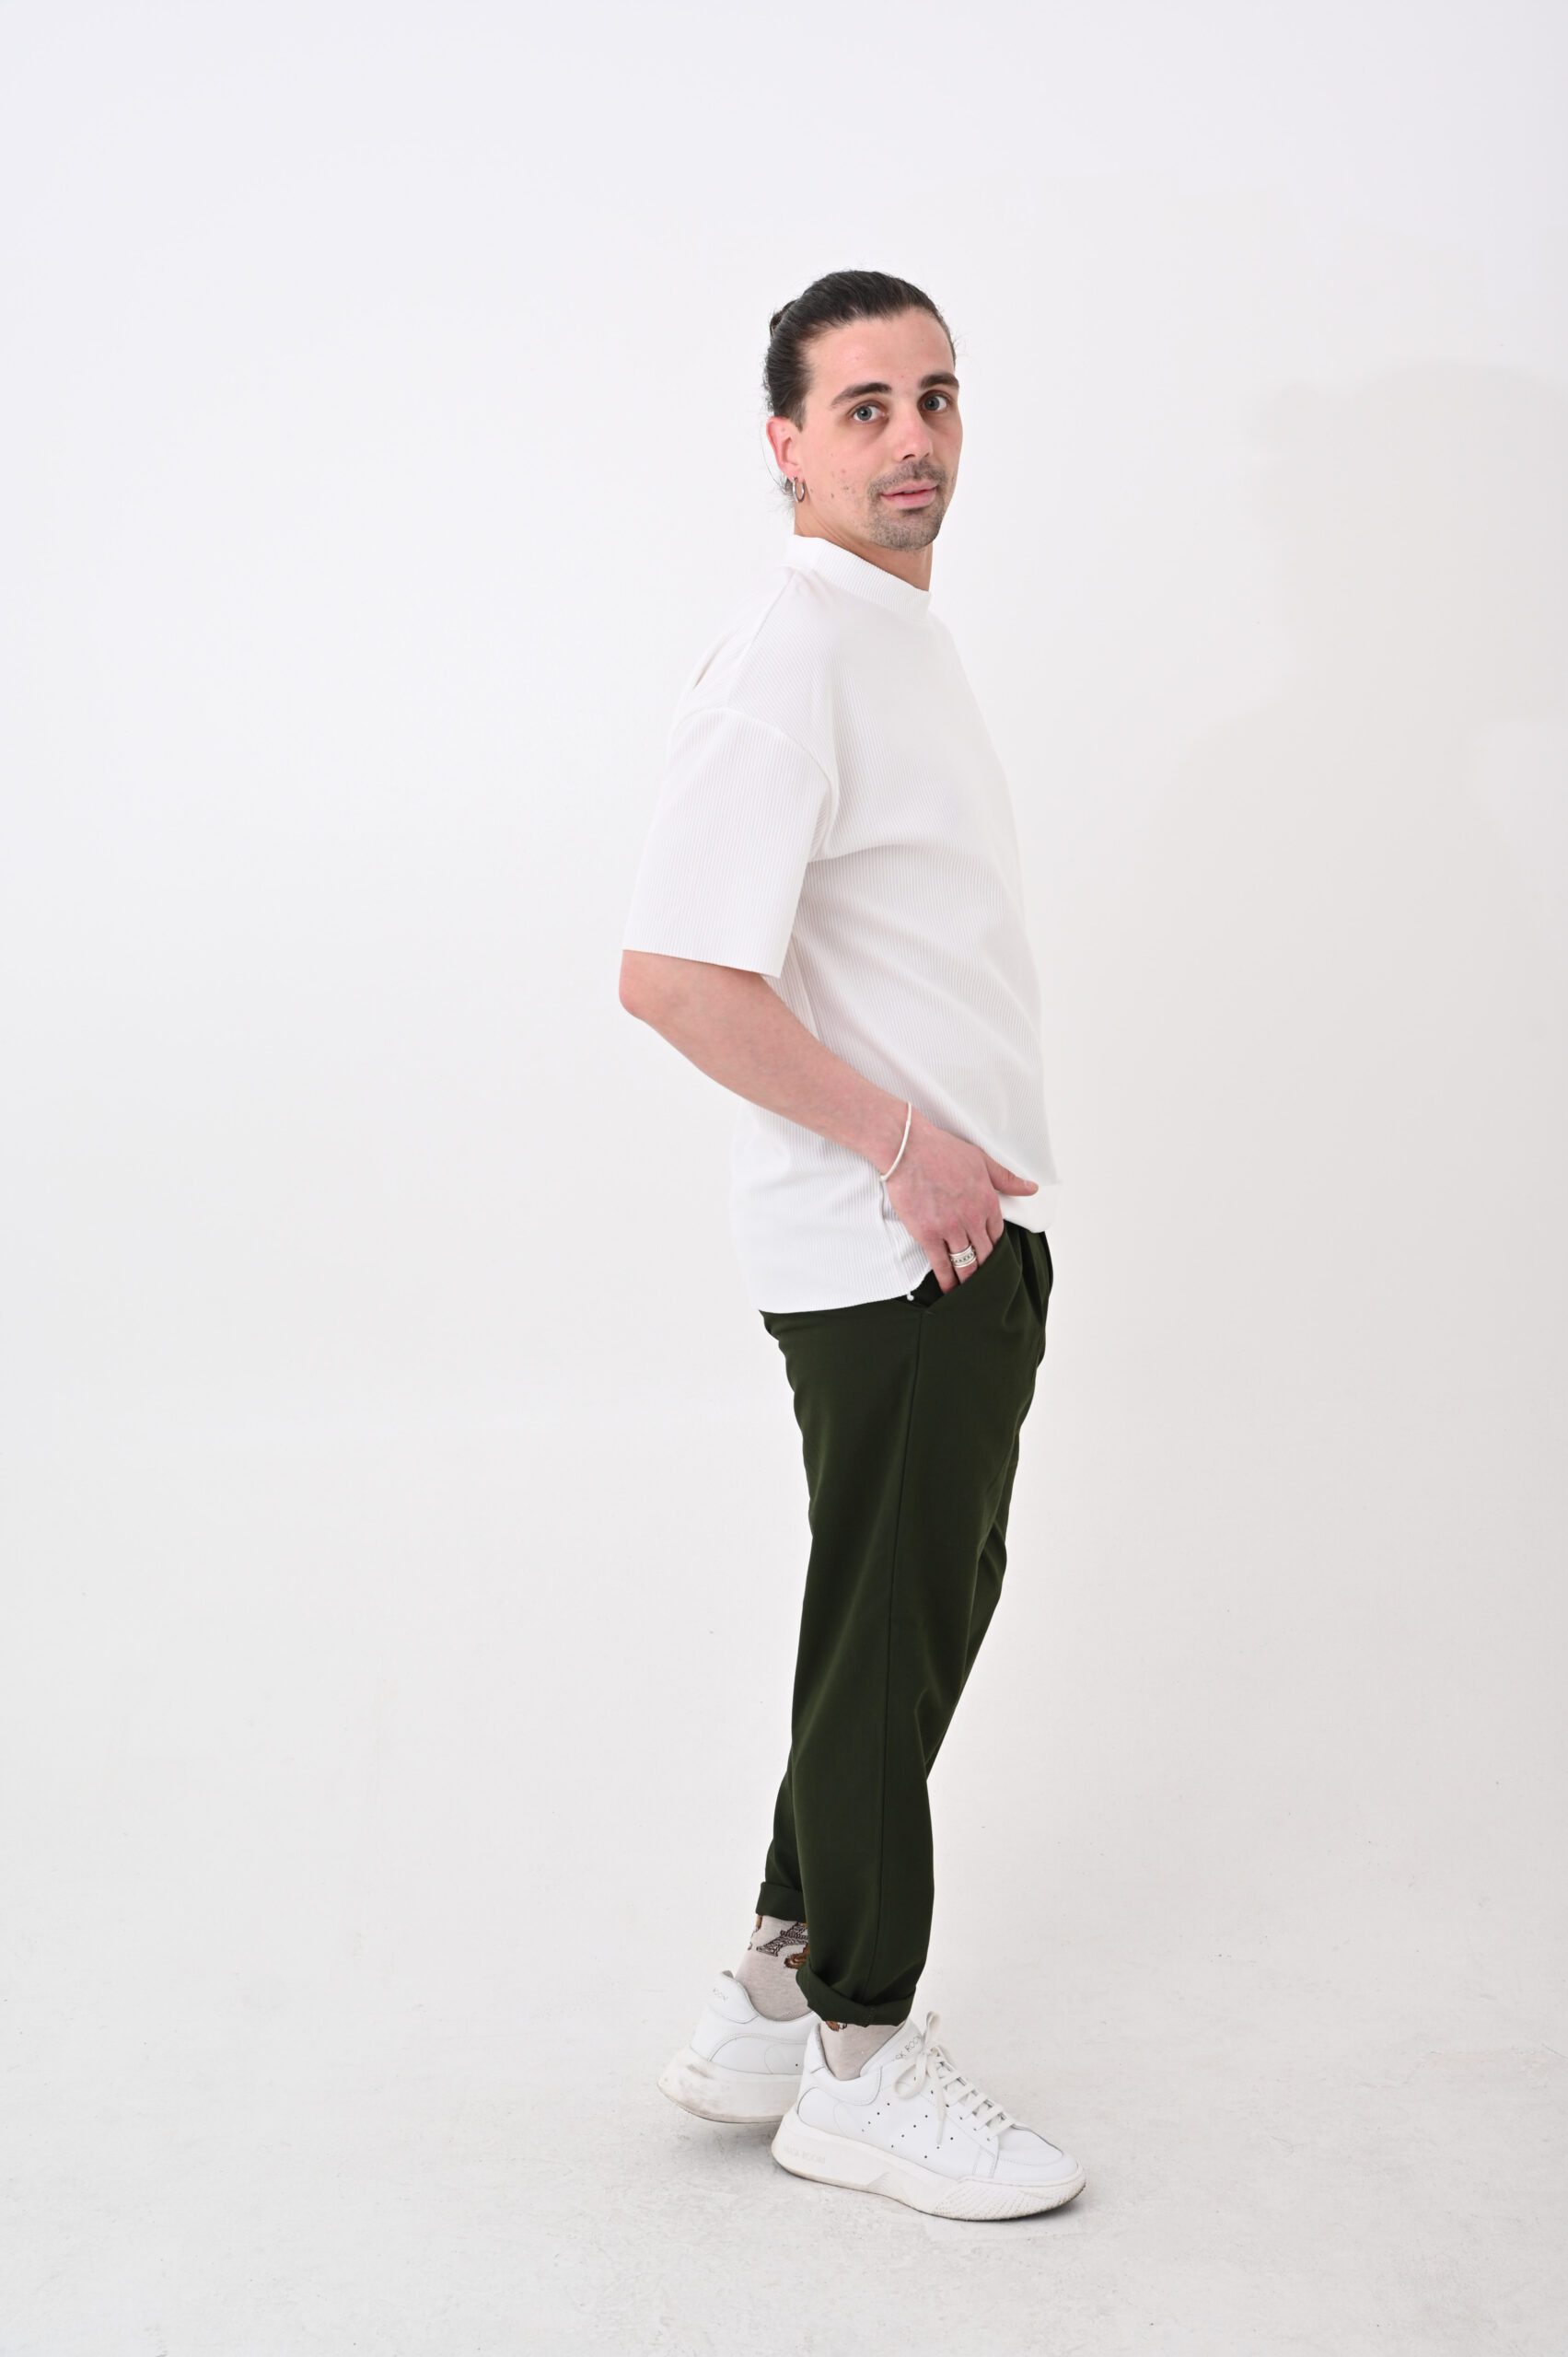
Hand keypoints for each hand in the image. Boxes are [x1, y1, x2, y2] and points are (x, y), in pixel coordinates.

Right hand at [882, 1105, 1037, 1294]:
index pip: (998, 1234)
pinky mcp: (929, 1235)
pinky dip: (947, 1281)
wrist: (908, 1150)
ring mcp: (951, 1229)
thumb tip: (1031, 1188)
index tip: (993, 1257)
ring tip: (970, 1292)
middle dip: (987, 1270)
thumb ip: (1007, 1178)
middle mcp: (972, 1218)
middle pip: (986, 1254)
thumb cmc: (941, 1150)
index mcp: (988, 1201)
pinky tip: (950, 1290)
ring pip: (967, 1264)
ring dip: (970, 1280)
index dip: (996, 1248)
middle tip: (986, 1283)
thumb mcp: (981, 1160)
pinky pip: (942, 1265)